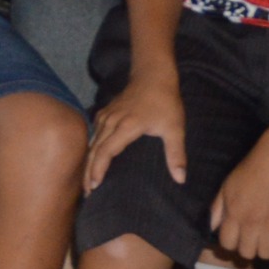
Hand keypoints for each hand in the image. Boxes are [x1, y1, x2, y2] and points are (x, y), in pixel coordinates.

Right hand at [85, 73, 188, 191]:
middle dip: (88, 172)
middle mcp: (111, 122)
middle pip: (94, 150)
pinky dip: (91, 149)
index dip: (98, 170)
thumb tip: (181, 179)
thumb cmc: (165, 102)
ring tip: (88, 181)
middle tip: (87, 192)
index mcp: (126, 127)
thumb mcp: (175, 129)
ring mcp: (106, 116)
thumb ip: (176, 154)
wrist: (153, 76)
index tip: (94, 186)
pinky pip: (94, 134)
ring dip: (88, 162)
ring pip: (92, 143)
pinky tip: (92, 159)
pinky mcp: (105, 113)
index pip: (106, 152)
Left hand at [211, 130, 268, 264]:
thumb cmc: (249, 170)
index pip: (227, 244)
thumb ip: (217, 209)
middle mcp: (251, 223)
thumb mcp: (226, 187)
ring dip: (265, 250)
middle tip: (251, 241)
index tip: (235, 239)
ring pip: (266, 254)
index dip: (229, 244)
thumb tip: (211, 227)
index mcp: (233, 213)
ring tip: (266, 241)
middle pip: (246, 253)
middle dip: (247, 249)